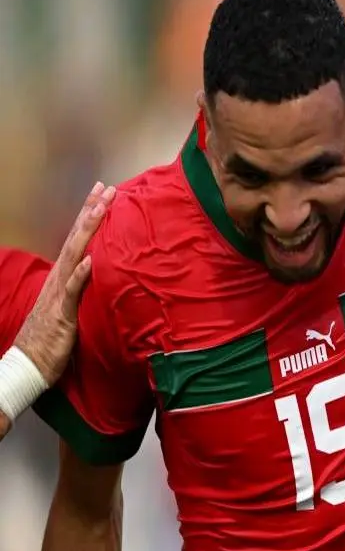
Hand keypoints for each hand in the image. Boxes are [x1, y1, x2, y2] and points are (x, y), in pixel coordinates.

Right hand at [13, 182, 114, 383]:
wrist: (31, 362)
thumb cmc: (53, 336)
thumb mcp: (74, 305)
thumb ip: (85, 286)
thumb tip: (100, 270)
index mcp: (63, 275)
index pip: (78, 239)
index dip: (90, 216)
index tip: (103, 193)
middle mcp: (59, 277)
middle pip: (77, 239)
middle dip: (91, 212)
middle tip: (106, 188)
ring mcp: (59, 292)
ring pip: (75, 255)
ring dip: (87, 232)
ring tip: (101, 210)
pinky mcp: (62, 311)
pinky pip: (72, 289)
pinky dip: (81, 274)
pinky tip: (91, 260)